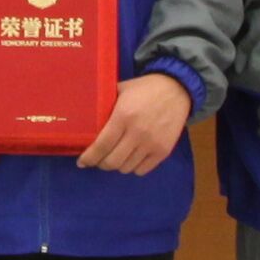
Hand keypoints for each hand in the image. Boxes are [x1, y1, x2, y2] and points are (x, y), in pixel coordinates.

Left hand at [78, 72, 194, 177]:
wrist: (177, 89)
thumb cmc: (145, 89)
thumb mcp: (121, 90)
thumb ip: (105, 104)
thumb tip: (86, 116)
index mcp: (123, 116)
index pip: (101, 145)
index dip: (89, 157)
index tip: (81, 162)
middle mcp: (137, 133)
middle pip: (112, 161)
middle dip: (101, 163)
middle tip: (98, 159)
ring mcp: (152, 144)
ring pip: (126, 168)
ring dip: (117, 165)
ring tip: (115, 157)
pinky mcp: (163, 151)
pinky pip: (142, 170)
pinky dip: (133, 167)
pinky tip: (131, 158)